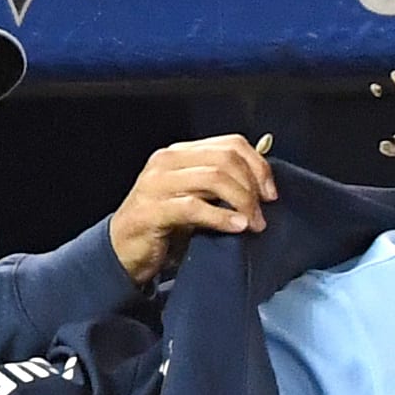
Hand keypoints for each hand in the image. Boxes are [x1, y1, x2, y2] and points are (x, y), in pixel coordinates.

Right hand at [107, 135, 277, 284]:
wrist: (124, 251)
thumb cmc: (165, 225)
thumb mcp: (195, 198)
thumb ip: (220, 186)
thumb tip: (263, 184)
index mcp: (180, 153)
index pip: (230, 144)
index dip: (258, 166)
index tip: (270, 193)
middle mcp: (167, 161)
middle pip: (226, 159)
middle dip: (252, 186)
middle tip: (262, 214)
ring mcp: (157, 183)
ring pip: (214, 178)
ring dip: (242, 202)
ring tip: (252, 224)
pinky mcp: (152, 210)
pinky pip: (195, 207)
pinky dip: (222, 217)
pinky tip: (237, 227)